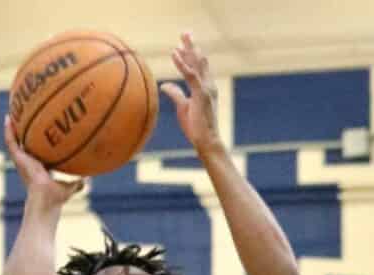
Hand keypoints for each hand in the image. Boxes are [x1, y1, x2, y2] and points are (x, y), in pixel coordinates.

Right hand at [3, 115, 84, 207]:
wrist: (46, 199)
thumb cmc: (56, 198)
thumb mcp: (70, 187)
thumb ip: (78, 182)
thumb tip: (89, 177)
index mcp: (39, 168)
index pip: (37, 153)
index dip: (37, 142)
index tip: (38, 131)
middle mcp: (29, 164)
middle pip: (24, 144)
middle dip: (22, 131)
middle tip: (22, 116)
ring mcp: (22, 161)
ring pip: (14, 141)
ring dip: (12, 127)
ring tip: (11, 112)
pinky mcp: (18, 159)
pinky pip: (11, 142)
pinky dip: (9, 130)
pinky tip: (8, 118)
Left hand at [160, 34, 221, 155]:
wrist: (206, 141)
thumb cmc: (196, 127)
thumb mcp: (182, 107)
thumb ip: (175, 94)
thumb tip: (164, 85)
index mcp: (205, 87)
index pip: (198, 67)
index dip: (190, 55)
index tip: (182, 45)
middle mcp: (208, 84)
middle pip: (199, 61)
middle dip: (192, 46)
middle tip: (185, 33)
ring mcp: (206, 88)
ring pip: (197, 64)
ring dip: (188, 50)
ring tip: (181, 38)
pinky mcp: (201, 94)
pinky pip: (191, 75)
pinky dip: (183, 64)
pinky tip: (175, 54)